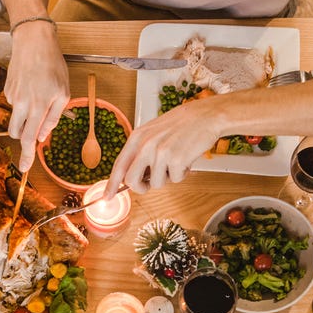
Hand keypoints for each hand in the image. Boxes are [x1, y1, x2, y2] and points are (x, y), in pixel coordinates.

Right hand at [3, 23, 70, 171]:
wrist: (32, 42)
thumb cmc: (53, 66)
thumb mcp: (62, 93)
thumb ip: (53, 118)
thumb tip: (42, 137)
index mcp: (37, 107)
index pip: (29, 138)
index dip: (27, 156)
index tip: (24, 169)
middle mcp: (21, 105)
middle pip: (17, 133)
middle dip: (25, 135)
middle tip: (36, 125)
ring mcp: (11, 97)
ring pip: (16, 118)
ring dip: (25, 116)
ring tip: (38, 95)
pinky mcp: (6, 89)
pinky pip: (14, 103)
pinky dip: (23, 101)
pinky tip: (31, 84)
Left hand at [105, 98, 221, 195]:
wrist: (206, 116)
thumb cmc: (182, 124)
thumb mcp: (154, 132)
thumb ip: (141, 151)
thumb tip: (132, 175)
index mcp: (137, 137)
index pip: (119, 165)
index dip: (111, 184)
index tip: (106, 197)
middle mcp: (145, 145)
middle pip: (131, 181)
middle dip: (141, 187)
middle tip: (150, 183)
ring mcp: (160, 153)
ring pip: (157, 183)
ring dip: (168, 177)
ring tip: (176, 160)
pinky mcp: (176, 160)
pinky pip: (175, 180)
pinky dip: (182, 174)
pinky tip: (186, 159)